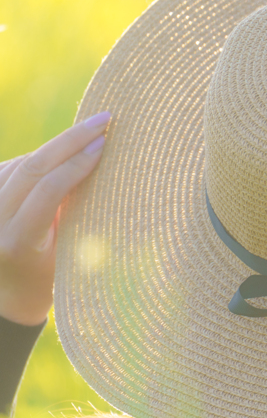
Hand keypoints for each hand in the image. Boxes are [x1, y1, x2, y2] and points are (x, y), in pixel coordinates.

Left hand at [0, 111, 109, 325]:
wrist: (7, 296)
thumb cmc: (48, 281)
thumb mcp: (68, 255)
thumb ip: (71, 212)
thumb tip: (93, 165)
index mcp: (18, 242)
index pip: (48, 189)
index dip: (78, 162)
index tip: (105, 143)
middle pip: (31, 166)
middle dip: (70, 140)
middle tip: (103, 120)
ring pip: (21, 163)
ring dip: (56, 148)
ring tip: (89, 137)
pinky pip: (10, 168)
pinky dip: (38, 160)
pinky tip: (60, 158)